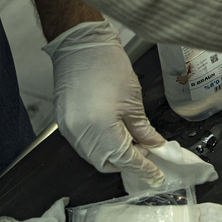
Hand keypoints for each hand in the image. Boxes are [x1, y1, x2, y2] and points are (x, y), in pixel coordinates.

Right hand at [43, 20, 165, 187]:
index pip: (125, 160)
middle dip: (128, 163)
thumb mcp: (133, 100)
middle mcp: (81, 135)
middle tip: (147, 152)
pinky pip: (85, 145)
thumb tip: (153, 144)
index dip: (143, 169)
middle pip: (107, 164)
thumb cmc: (107, 66)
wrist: (81, 46)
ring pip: (95, 156)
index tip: (156, 175)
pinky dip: (102, 145)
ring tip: (133, 142)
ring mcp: (70, 131)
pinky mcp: (65, 123)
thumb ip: (143, 128)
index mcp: (100, 130)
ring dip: (115, 155)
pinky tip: (115, 135)